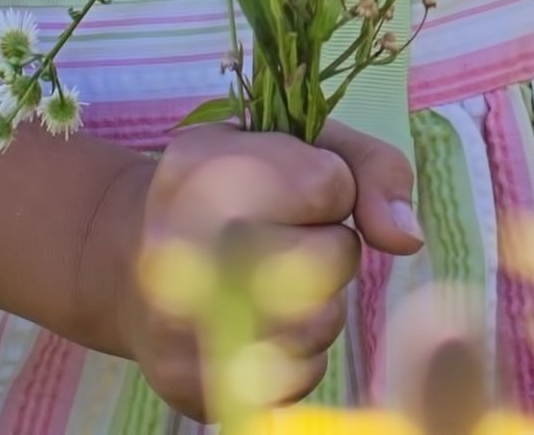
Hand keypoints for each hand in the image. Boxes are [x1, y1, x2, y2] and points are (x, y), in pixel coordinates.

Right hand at [82, 118, 424, 414]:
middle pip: (331, 259)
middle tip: (284, 239)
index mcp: (203, 169)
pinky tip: (256, 324)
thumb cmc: (235, 191)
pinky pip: (297, 378)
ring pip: (321, 323)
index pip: (330, 187)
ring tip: (271, 282)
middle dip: (330, 248)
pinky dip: (297, 353)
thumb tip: (407, 237)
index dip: (330, 188)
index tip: (291, 190)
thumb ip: (369, 169)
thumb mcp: (297, 146)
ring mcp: (177, 326)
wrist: (126, 260)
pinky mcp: (190, 387)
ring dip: (319, 303)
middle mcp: (178, 248)